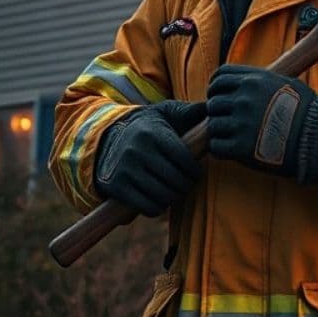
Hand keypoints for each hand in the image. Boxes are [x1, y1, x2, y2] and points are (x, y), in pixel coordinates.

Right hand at [94, 101, 205, 215]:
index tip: (196, 172)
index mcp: (153, 133)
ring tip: (175, 190)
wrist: (106, 138)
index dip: (195, 171)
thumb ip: (189, 110)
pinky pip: (148, 207)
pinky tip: (160, 198)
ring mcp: (125, 171)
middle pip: (176, 180)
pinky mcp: (117, 188)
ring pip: (164, 196)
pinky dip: (158, 207)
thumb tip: (211, 109)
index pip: (184, 159)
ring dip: (174, 196)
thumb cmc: (147, 127)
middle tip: (188, 183)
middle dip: (187, 185)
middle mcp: (137, 151)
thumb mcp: (165, 113)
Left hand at [206, 64, 317, 188]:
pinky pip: (215, 146)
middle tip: (228, 121)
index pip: (219, 76)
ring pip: (212, 125)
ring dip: (219, 132)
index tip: (219, 95)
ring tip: (233, 137)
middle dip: (218, 111)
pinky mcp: (240, 147)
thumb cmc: (306, 112)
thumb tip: (246, 82)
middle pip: (213, 101)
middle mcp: (244, 99)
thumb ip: (261, 81)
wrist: (317, 139)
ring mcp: (240, 123)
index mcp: (254, 80)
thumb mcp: (286, 83)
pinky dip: (220, 149)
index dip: (215, 86)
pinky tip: (232, 150)